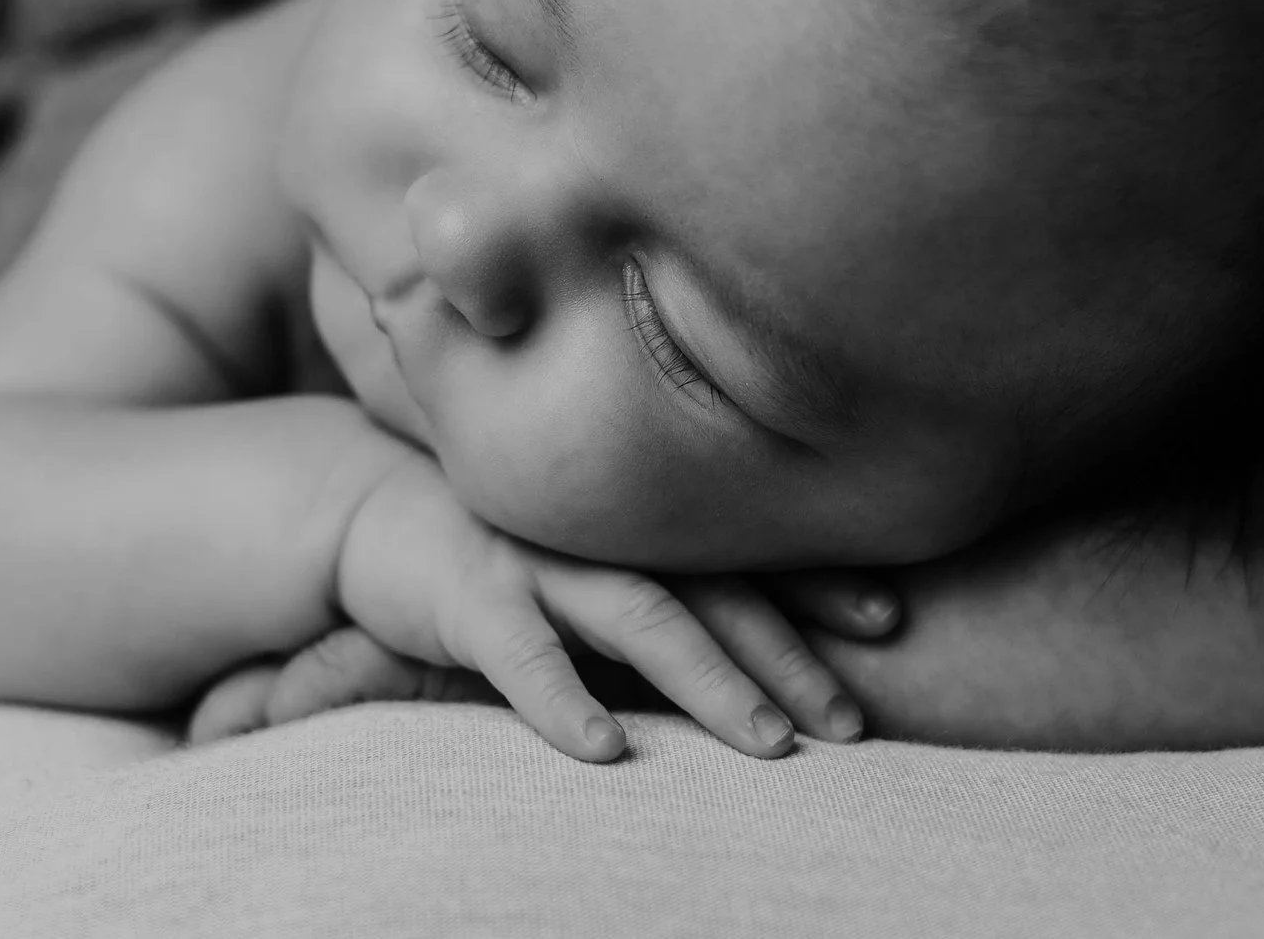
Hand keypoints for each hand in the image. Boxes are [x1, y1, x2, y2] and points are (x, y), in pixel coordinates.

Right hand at [187, 569, 899, 748]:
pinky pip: (521, 655)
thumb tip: (770, 632)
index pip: (744, 554)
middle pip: (713, 592)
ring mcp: (540, 562)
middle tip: (851, 722)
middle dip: (788, 655)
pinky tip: (607, 749)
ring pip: (639, 616)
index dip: (816, 585)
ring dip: (709, 680)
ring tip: (768, 743)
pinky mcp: (469, 596)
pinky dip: (564, 700)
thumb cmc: (505, 548)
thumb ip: (668, 578)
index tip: (889, 622)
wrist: (375, 514)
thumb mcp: (592, 555)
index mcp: (638, 524)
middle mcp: (602, 534)